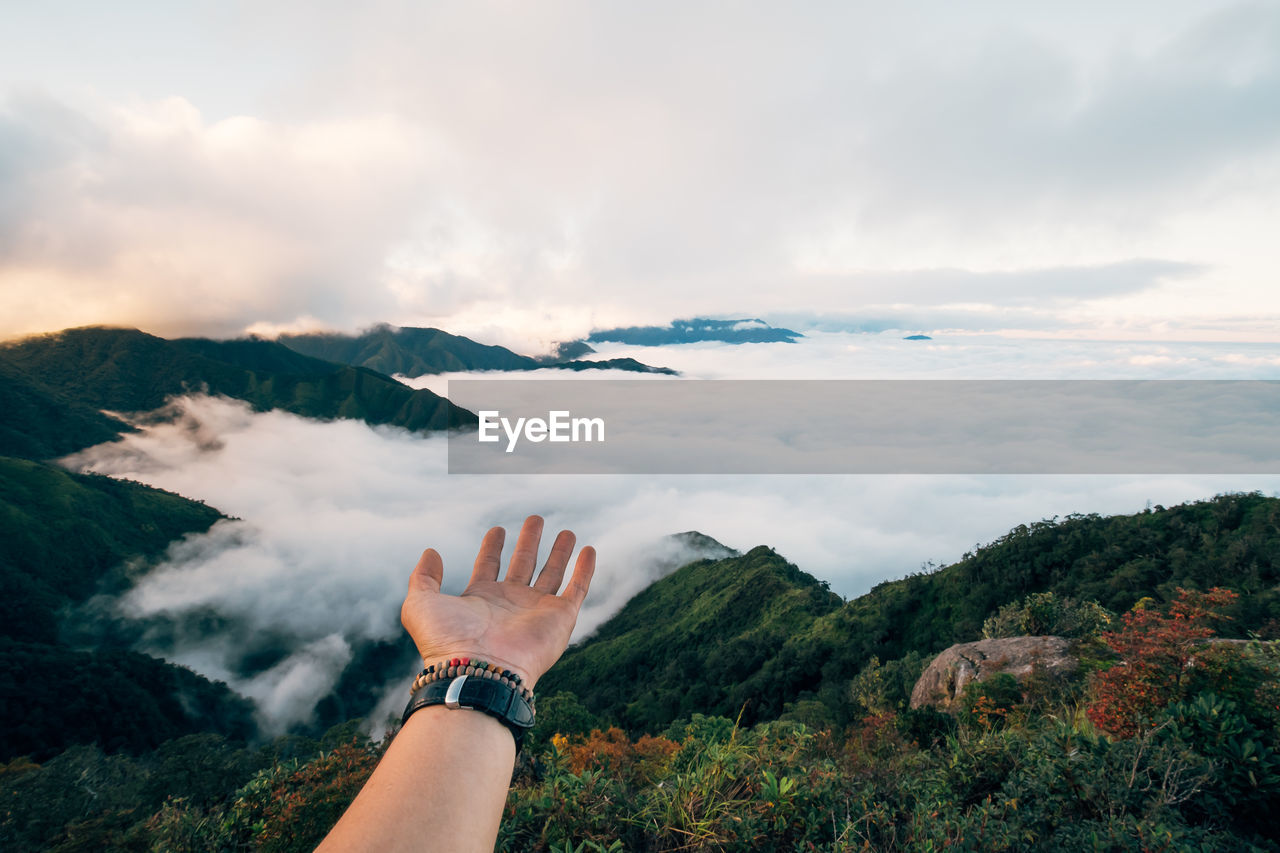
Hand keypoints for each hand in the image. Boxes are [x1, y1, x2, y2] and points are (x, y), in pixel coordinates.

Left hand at [400, 515, 594, 687]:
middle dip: (529, 542)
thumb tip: (431, 552)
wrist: (477, 671)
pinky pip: (577, 589)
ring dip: (560, 552)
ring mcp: (536, 611)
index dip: (492, 547)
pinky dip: (585, 570)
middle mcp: (510, 604)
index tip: (498, 530)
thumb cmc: (446, 642)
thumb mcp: (420, 604)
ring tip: (567, 531)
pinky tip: (589, 551)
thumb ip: (423, 577)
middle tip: (535, 519)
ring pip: (552, 573)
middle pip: (523, 565)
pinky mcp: (560, 618)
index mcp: (481, 599)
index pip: (490, 565)